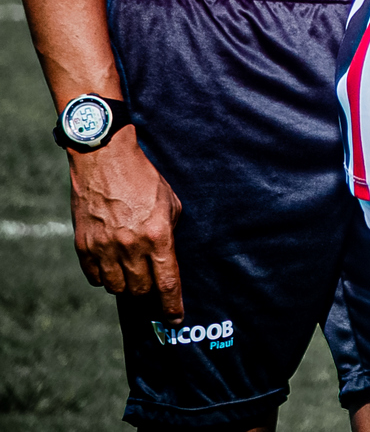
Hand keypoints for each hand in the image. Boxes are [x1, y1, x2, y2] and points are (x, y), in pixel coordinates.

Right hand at [68, 132, 184, 318]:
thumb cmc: (143, 179)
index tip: (175, 319)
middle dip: (148, 293)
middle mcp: (131, 246)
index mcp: (158, 236)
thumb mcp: (169, 203)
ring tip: (131, 272)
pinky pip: (94, 278)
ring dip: (126, 286)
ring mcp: (104, 248)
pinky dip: (104, 278)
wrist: (104, 161)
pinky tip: (111, 266)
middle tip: (151, 285)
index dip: (172, 305)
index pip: (167, 282)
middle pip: (140, 290)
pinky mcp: (84, 246)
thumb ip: (169, 233)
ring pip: (116, 288)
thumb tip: (167, 258)